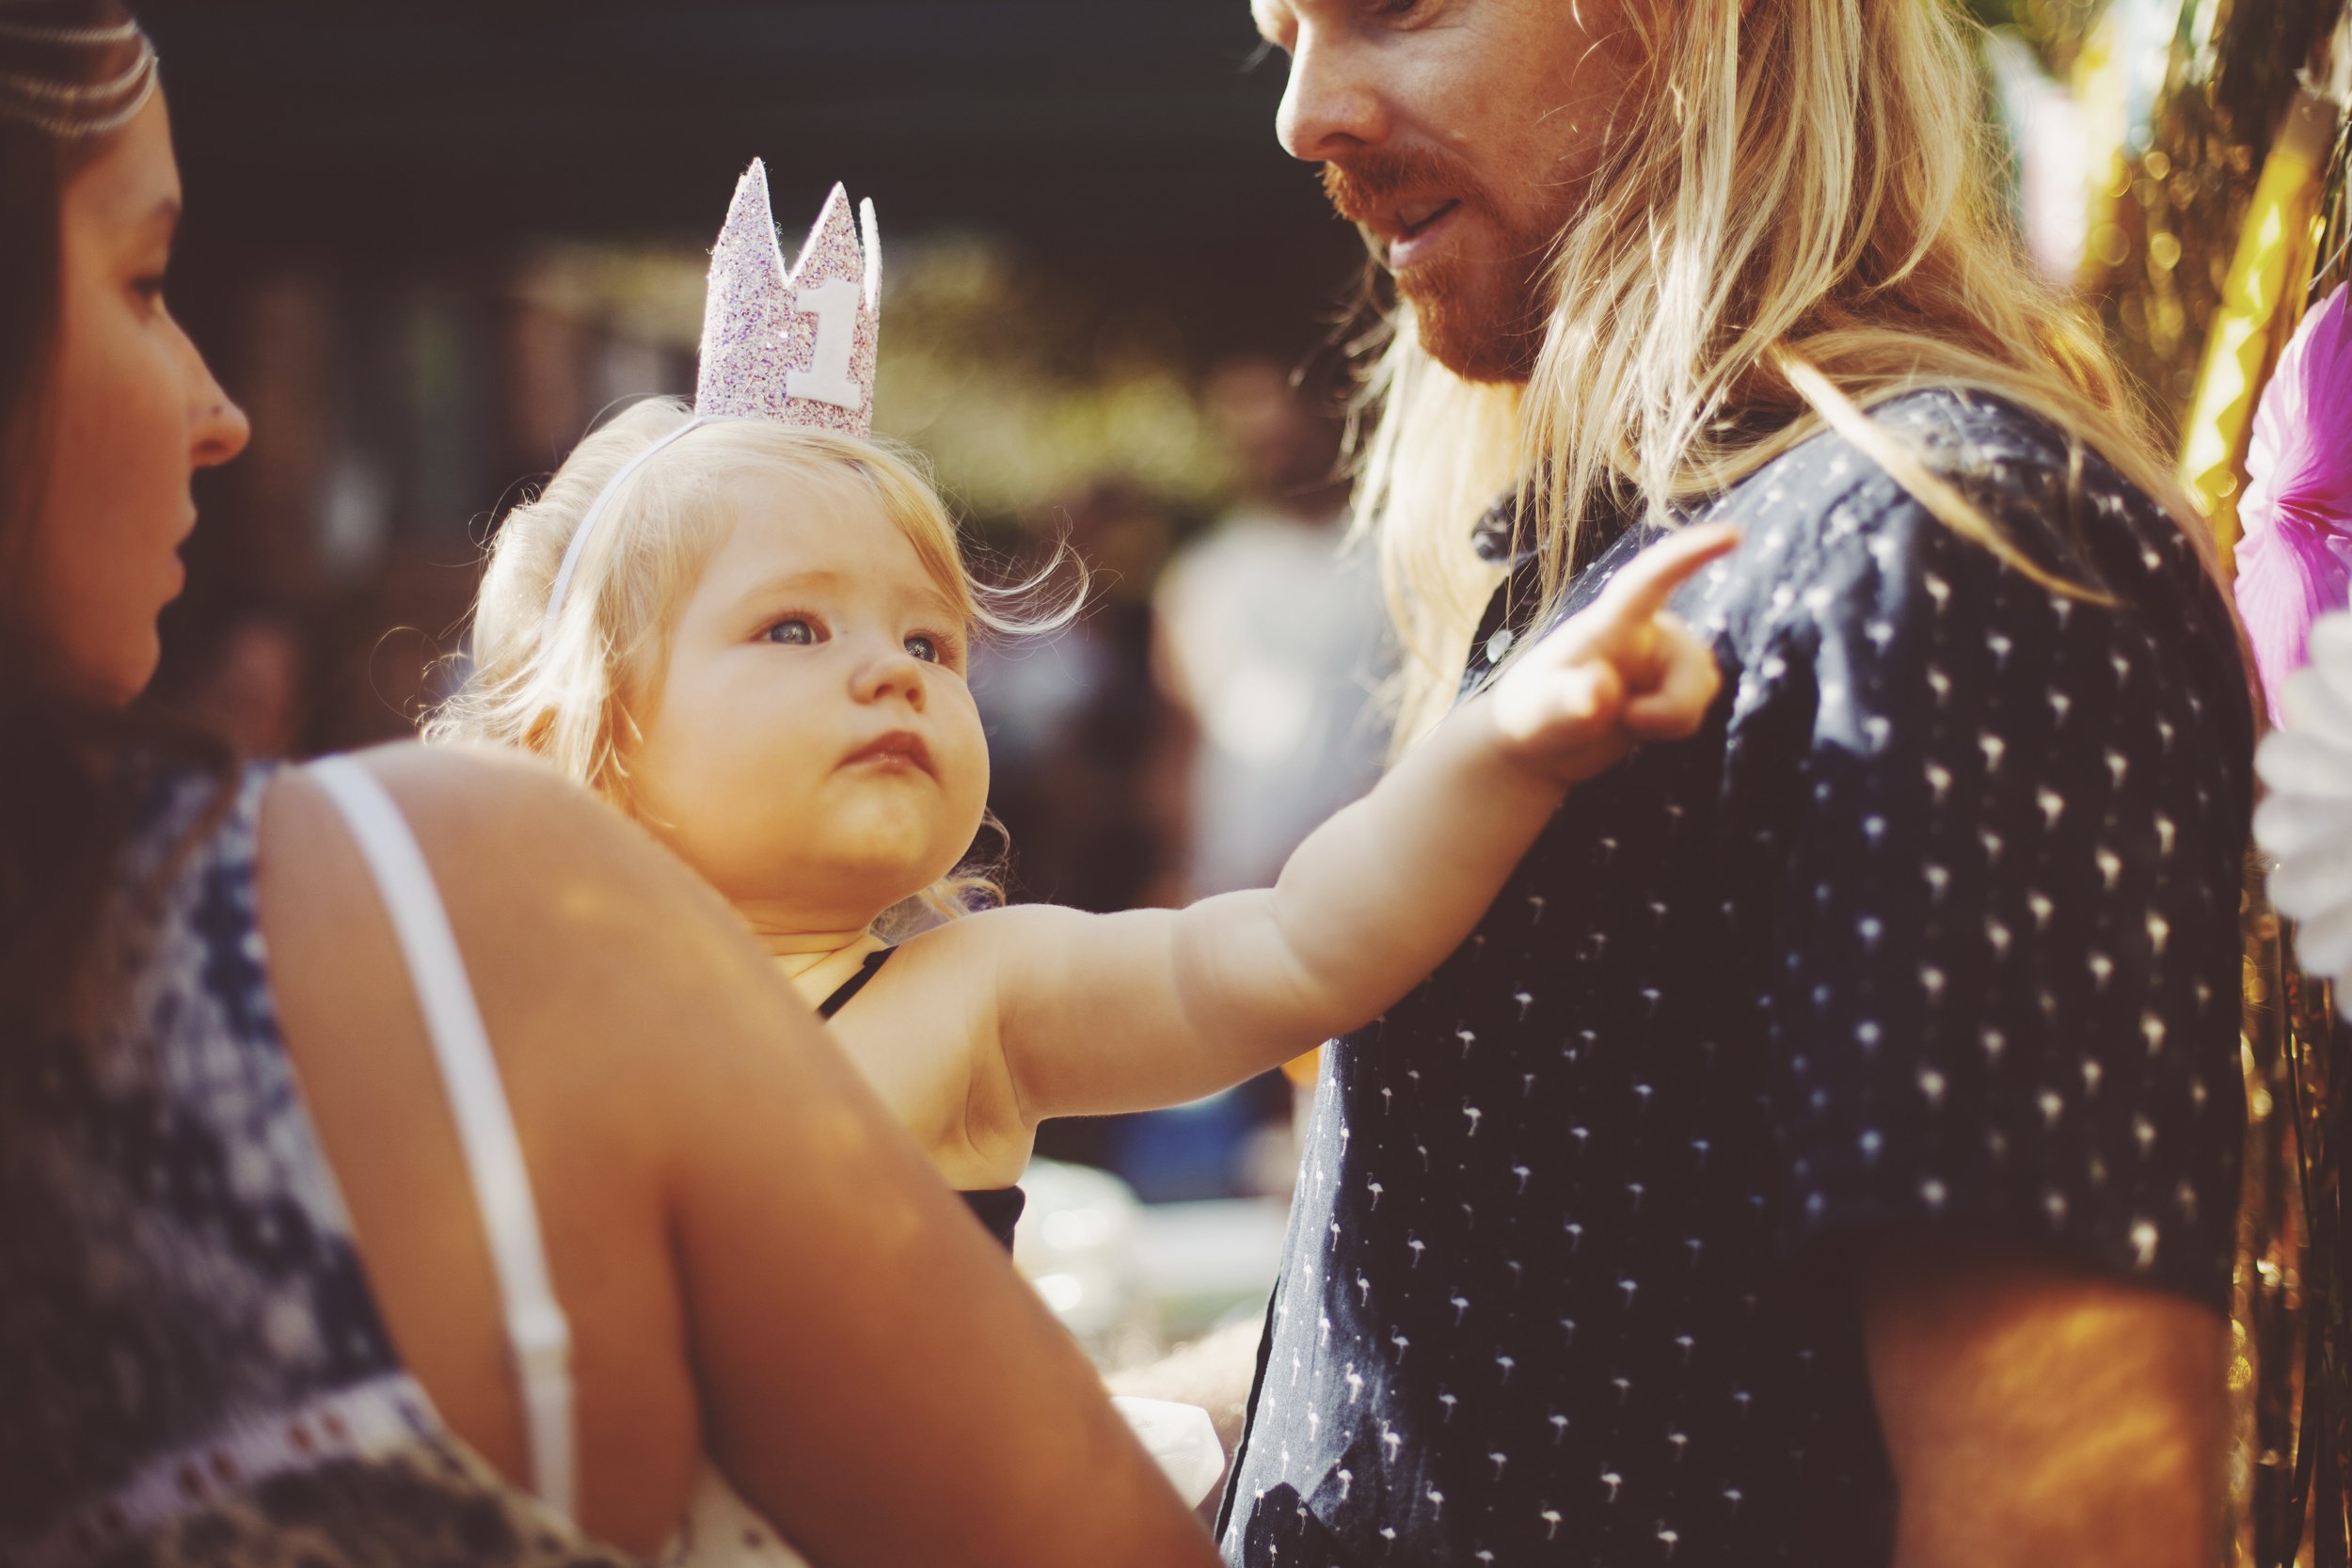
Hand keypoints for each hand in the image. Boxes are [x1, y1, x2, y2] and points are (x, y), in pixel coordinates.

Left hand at [1487, 522, 1737, 785]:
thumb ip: (1568, 701)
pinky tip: (1639, 723)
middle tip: (1627, 721)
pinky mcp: (1674, 680)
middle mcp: (1643, 629)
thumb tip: (1601, 688)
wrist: (1540, 739)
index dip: (1691, 554)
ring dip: (1672, 719)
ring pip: (1703, 686)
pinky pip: (1700, 705)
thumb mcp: (1540, 714)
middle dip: (1673, 708)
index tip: (1733, 533)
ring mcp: (1662, 654)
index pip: (1650, 581)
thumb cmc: (1531, 716)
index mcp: (1607, 623)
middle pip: (1692, 661)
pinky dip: (1675, 726)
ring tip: (1623, 721)